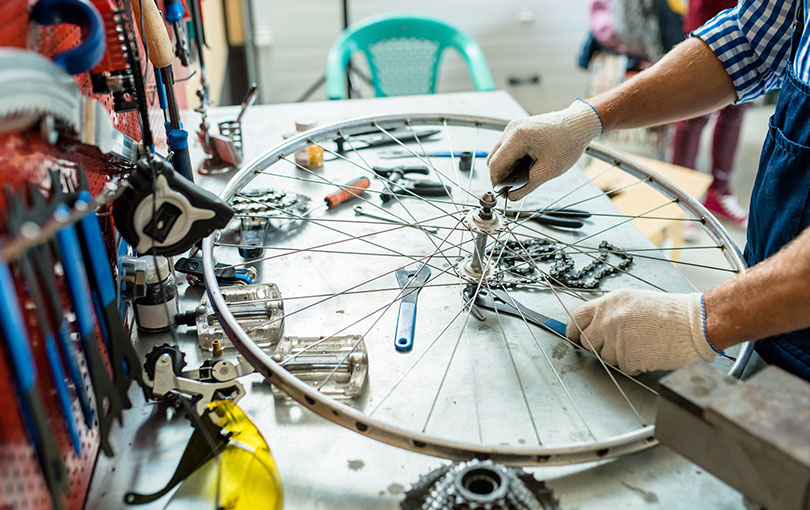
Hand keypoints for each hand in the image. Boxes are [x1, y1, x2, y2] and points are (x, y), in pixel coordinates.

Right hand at [487, 99, 602, 200]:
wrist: (579, 123)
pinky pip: (506, 148)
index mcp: (517, 137)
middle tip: (513, 188)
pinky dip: (511, 159)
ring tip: (522, 176)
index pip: (495, 164)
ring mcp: (513, 127)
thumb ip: (527, 186)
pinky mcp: (517, 128)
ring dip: (506, 167)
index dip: (496, 182)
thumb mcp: (549, 170)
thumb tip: (511, 197)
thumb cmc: (568, 143)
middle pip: (493, 159)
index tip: (503, 194)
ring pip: (498, 153)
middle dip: (500, 175)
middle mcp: (511, 129)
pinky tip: (525, 165)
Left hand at [565, 289, 717, 373]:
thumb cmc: (671, 313)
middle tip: (621, 345)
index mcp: (610, 302)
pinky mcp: (629, 356)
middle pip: (587, 342)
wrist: (695, 323)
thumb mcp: (635, 302)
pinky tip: (650, 354)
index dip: (573, 331)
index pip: (578, 317)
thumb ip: (611, 313)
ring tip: (643, 345)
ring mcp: (617, 338)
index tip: (574, 338)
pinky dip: (636, 366)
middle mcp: (609, 318)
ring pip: (605, 358)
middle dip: (599, 347)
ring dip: (620, 357)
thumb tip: (594, 329)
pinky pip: (624, 368)